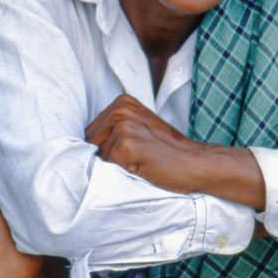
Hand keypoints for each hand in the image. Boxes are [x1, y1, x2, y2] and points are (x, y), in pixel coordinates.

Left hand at [85, 95, 265, 207]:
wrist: (196, 164)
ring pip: (97, 157)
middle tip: (134, 162)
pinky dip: (120, 174)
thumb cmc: (167, 153)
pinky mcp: (126, 146)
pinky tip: (142, 169)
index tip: (126, 156)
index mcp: (122, 102)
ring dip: (113, 167)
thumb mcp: (140, 130)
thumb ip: (114, 130)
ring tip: (139, 165)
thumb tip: (81, 147)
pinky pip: (107, 167)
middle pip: (89, 143)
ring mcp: (123, 126)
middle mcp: (120, 109)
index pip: (90, 132)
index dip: (102, 150)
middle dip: (104, 159)